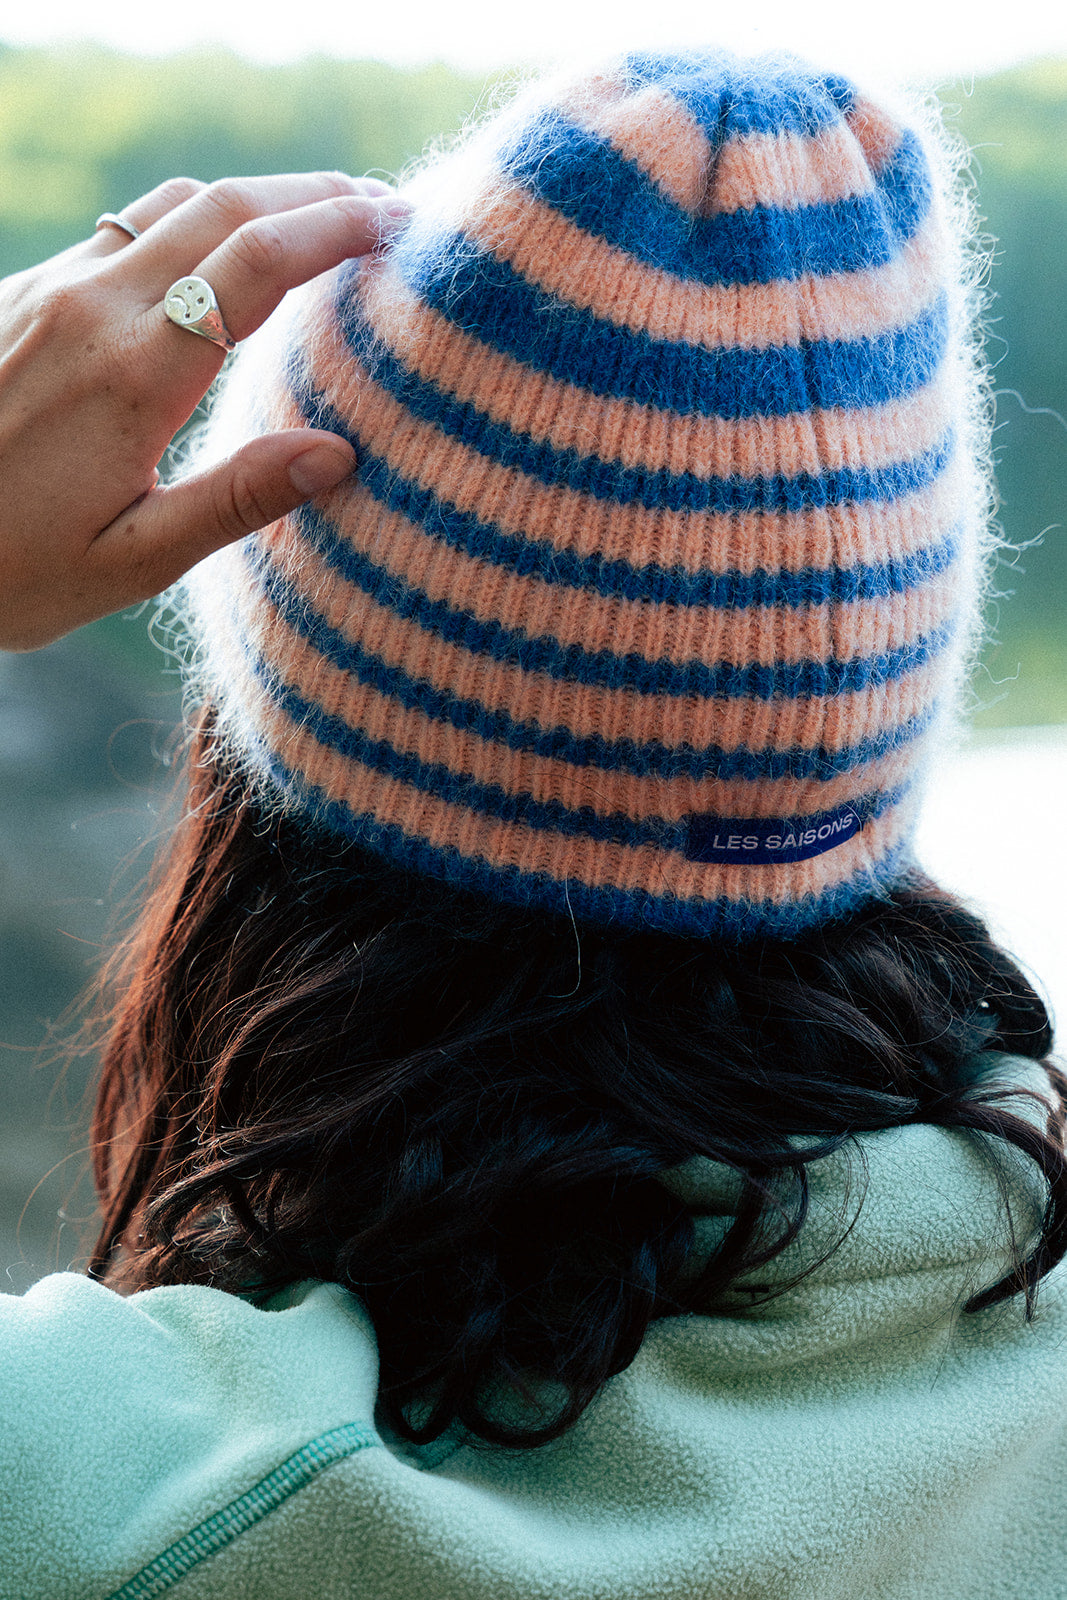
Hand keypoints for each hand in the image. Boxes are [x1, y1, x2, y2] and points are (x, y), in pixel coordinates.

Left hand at [0, 173, 410, 650]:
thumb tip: (337, 454)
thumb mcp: (129, 563)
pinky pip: (126, 230)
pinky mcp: (24, 293)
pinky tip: (224, 261)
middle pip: (224, 207)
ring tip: (320, 222)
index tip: (400, 223)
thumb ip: (234, 502)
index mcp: (133, 376)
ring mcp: (52, 289)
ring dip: (256, 199)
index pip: (255, 264)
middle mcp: (92, 308)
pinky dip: (196, 224)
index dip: (337, 229)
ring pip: (173, 205)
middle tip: (384, 208)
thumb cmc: (9, 570)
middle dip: (314, 194)